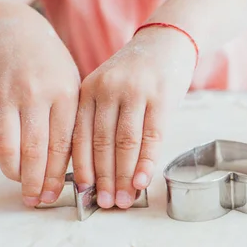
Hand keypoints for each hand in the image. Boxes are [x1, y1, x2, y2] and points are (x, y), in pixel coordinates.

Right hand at [0, 21, 80, 206]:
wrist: (16, 35)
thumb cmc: (53, 69)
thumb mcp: (73, 89)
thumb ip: (73, 124)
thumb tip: (75, 168)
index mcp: (65, 94)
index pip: (61, 144)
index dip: (58, 174)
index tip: (58, 193)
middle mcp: (35, 95)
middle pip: (34, 149)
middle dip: (36, 181)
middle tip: (39, 200)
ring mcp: (8, 97)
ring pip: (8, 145)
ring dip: (16, 174)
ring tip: (24, 191)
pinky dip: (3, 158)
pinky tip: (13, 170)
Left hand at [73, 27, 195, 208]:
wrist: (167, 42)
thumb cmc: (137, 74)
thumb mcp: (109, 89)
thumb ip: (101, 120)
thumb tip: (99, 170)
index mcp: (88, 91)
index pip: (80, 137)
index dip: (82, 169)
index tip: (83, 194)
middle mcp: (107, 90)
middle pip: (101, 143)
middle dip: (103, 179)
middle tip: (106, 204)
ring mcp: (134, 92)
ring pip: (125, 143)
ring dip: (124, 176)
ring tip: (125, 200)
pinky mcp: (160, 96)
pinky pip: (152, 136)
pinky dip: (147, 162)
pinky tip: (143, 181)